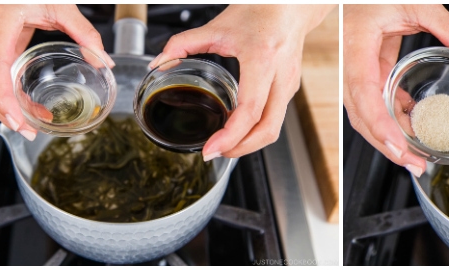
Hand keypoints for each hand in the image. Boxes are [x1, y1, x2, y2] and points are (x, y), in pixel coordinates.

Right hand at [0, 4, 112, 140]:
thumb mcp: (63, 6)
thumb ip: (86, 34)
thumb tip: (104, 61)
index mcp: (1, 23)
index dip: (4, 98)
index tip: (16, 119)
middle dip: (3, 112)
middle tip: (27, 132)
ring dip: (4, 107)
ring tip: (30, 124)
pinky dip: (6, 94)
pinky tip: (25, 106)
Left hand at [149, 5, 333, 160]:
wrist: (290, 7)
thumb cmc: (258, 12)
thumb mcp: (217, 26)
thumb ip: (183, 44)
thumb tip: (158, 63)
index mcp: (262, 60)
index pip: (250, 110)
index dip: (230, 136)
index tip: (210, 149)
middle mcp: (281, 77)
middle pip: (268, 130)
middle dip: (240, 149)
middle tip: (214, 153)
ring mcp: (289, 85)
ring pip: (274, 129)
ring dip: (249, 143)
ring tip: (224, 145)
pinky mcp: (290, 89)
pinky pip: (274, 119)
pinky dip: (255, 131)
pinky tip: (237, 129)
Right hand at [343, 4, 448, 176]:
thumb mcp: (418, 3)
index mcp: (356, 44)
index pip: (363, 93)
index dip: (379, 124)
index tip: (398, 145)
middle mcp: (349, 62)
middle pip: (361, 115)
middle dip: (386, 145)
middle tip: (415, 163)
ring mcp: (354, 68)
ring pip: (365, 114)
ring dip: (389, 137)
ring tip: (416, 155)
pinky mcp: (364, 70)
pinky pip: (374, 101)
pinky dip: (391, 118)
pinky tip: (412, 126)